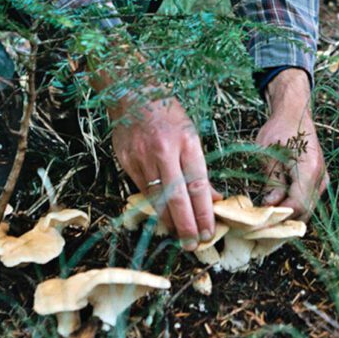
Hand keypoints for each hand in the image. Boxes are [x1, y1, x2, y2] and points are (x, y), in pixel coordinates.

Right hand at [110, 93, 221, 249]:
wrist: (132, 93)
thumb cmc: (167, 113)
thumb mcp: (191, 135)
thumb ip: (200, 169)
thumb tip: (213, 199)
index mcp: (186, 142)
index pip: (198, 187)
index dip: (204, 213)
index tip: (209, 231)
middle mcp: (163, 152)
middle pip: (177, 198)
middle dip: (186, 226)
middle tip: (194, 244)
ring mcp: (141, 158)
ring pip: (156, 200)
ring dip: (169, 221)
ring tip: (179, 236)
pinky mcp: (126, 162)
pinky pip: (142, 191)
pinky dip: (154, 206)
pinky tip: (162, 216)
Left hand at [256, 69, 328, 220]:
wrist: (295, 114)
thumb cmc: (279, 130)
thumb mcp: (268, 154)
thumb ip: (272, 181)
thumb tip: (269, 205)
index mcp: (309, 169)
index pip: (298, 204)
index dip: (280, 217)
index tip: (261, 222)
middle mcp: (321, 177)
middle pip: (304, 212)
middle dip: (283, 222)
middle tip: (261, 230)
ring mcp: (322, 180)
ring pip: (306, 209)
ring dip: (287, 217)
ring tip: (266, 222)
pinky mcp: (318, 181)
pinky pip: (306, 202)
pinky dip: (292, 209)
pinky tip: (275, 211)